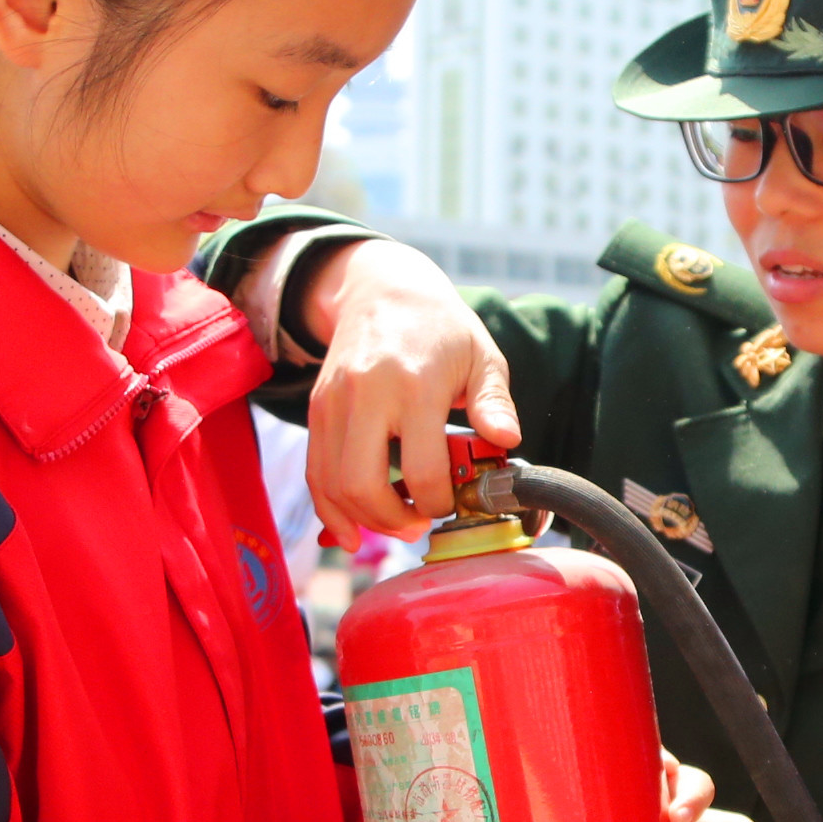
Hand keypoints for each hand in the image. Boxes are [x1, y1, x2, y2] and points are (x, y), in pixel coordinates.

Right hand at [301, 239, 519, 547]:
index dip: (439, 503)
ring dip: (361, 520)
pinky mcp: (317, 410)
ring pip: (332, 485)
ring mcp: (334, 403)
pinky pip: (314, 471)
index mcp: (415, 384)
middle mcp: (366, 394)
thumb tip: (508, 442)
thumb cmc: (441, 328)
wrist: (382, 290)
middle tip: (418, 525)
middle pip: (363, 484)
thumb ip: (495, 402)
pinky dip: (329, 508)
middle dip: (392, 521)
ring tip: (393, 525)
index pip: (423, 468)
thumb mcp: (482, 356)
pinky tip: (348, 531)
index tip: (452, 504)